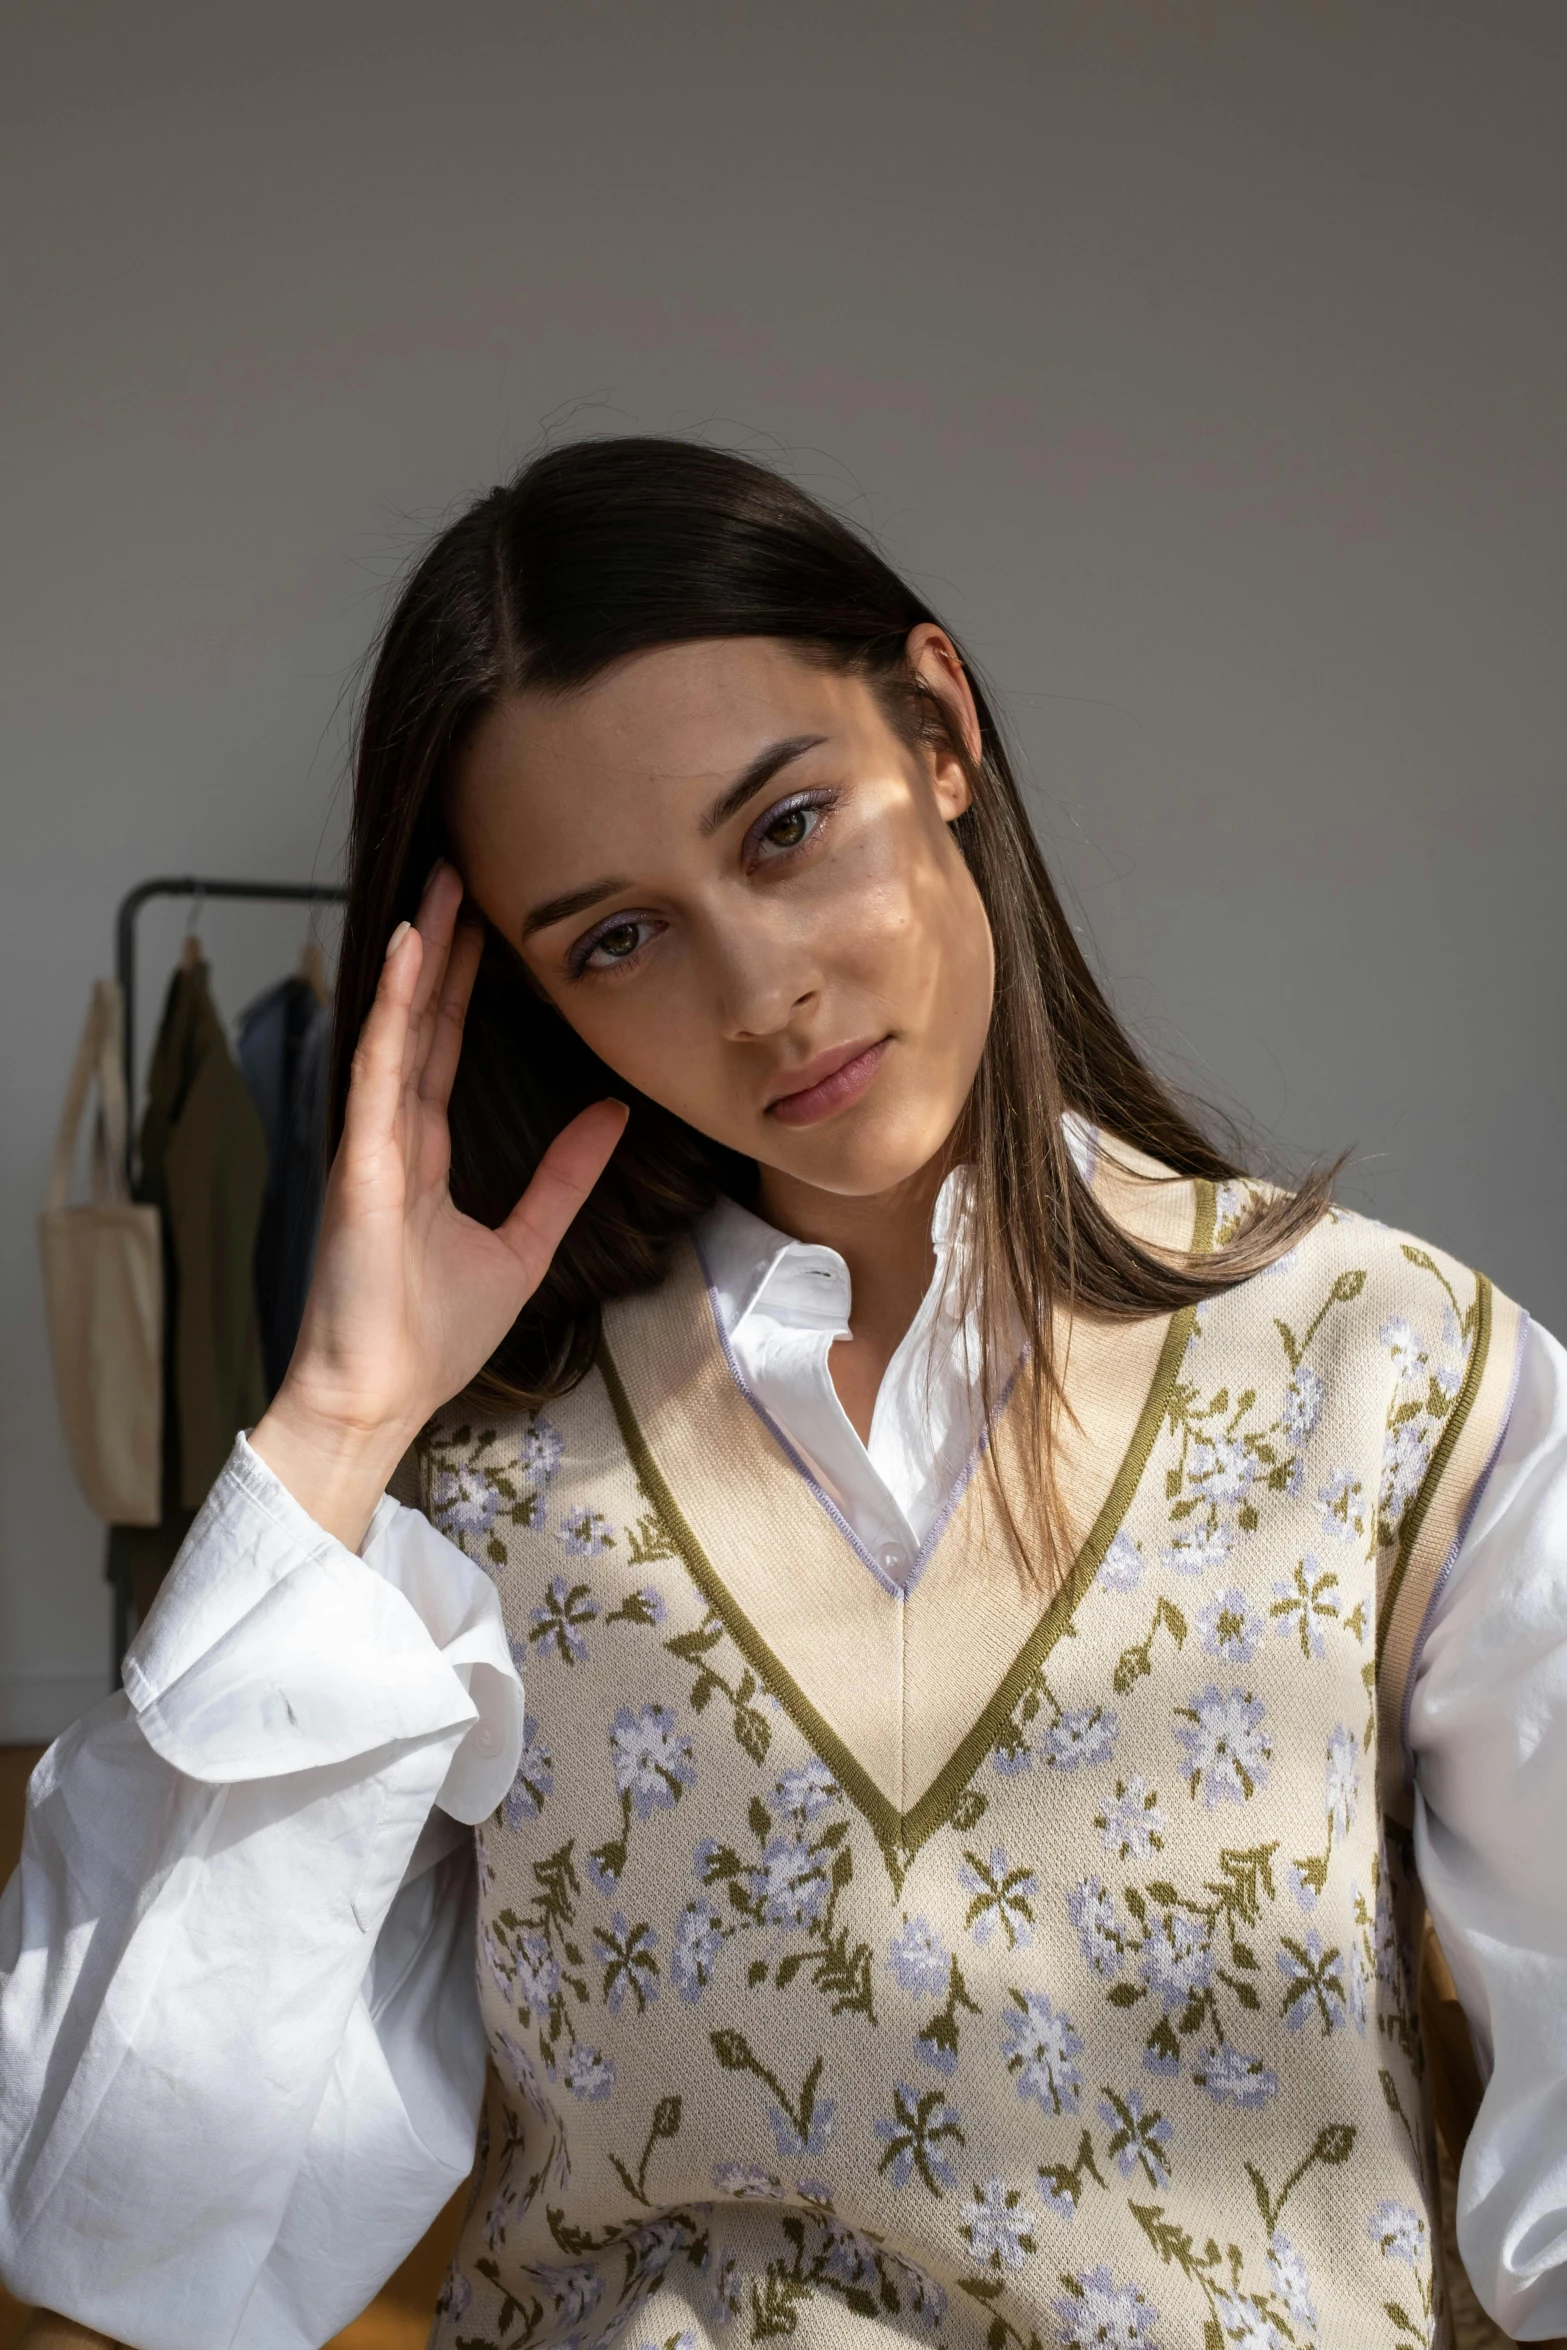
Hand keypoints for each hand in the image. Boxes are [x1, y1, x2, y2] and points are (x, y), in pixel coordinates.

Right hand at [251, 863, 625, 1546]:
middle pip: (422, 1021)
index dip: (464, 982)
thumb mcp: (523, 1244)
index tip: (488, 919)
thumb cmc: (430, 1336)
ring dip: (417, 958)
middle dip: (441, 946)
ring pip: (398, 1030)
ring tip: (437, 886)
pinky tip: (407, 958)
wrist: (379, 1398)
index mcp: (421, 1154)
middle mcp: (390, 1136)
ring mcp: (370, 1145)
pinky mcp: (359, 1165)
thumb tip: (612, 1113)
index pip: (445, 1046)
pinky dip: (393, 1013)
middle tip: (461, 867)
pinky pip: (380, 1074)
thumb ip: (564, 1178)